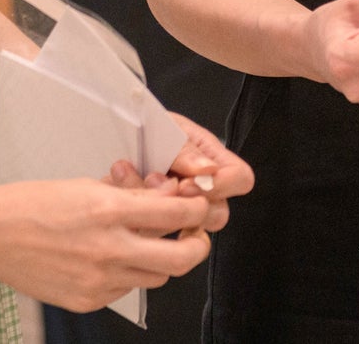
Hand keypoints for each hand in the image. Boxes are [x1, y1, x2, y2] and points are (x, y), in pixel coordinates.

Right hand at [0, 178, 215, 313]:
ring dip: (163, 260)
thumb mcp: (87, 185)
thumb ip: (130, 195)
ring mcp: (99, 280)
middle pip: (181, 259)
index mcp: (109, 211)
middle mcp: (109, 249)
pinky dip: (130, 275)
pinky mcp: (88, 301)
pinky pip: (127, 290)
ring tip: (149, 245)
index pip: (176, 214)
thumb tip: (167, 196)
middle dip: (197, 245)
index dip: (197, 210)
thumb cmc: (33, 203)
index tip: (198, 207)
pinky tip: (114, 260)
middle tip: (194, 235)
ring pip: (157, 277)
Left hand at [107, 113, 252, 233]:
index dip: (220, 186)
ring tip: (127, 173)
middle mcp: (202, 187)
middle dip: (184, 205)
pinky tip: (119, 183)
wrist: (117, 132)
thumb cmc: (150, 126)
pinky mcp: (155, 221)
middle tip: (153, 181)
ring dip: (151, 203)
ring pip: (183, 228)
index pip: (240, 179)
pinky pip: (151, 232)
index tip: (187, 184)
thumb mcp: (167, 128)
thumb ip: (186, 151)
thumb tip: (208, 171)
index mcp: (212, 159)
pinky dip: (132, 208)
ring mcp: (181, 207)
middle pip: (218, 214)